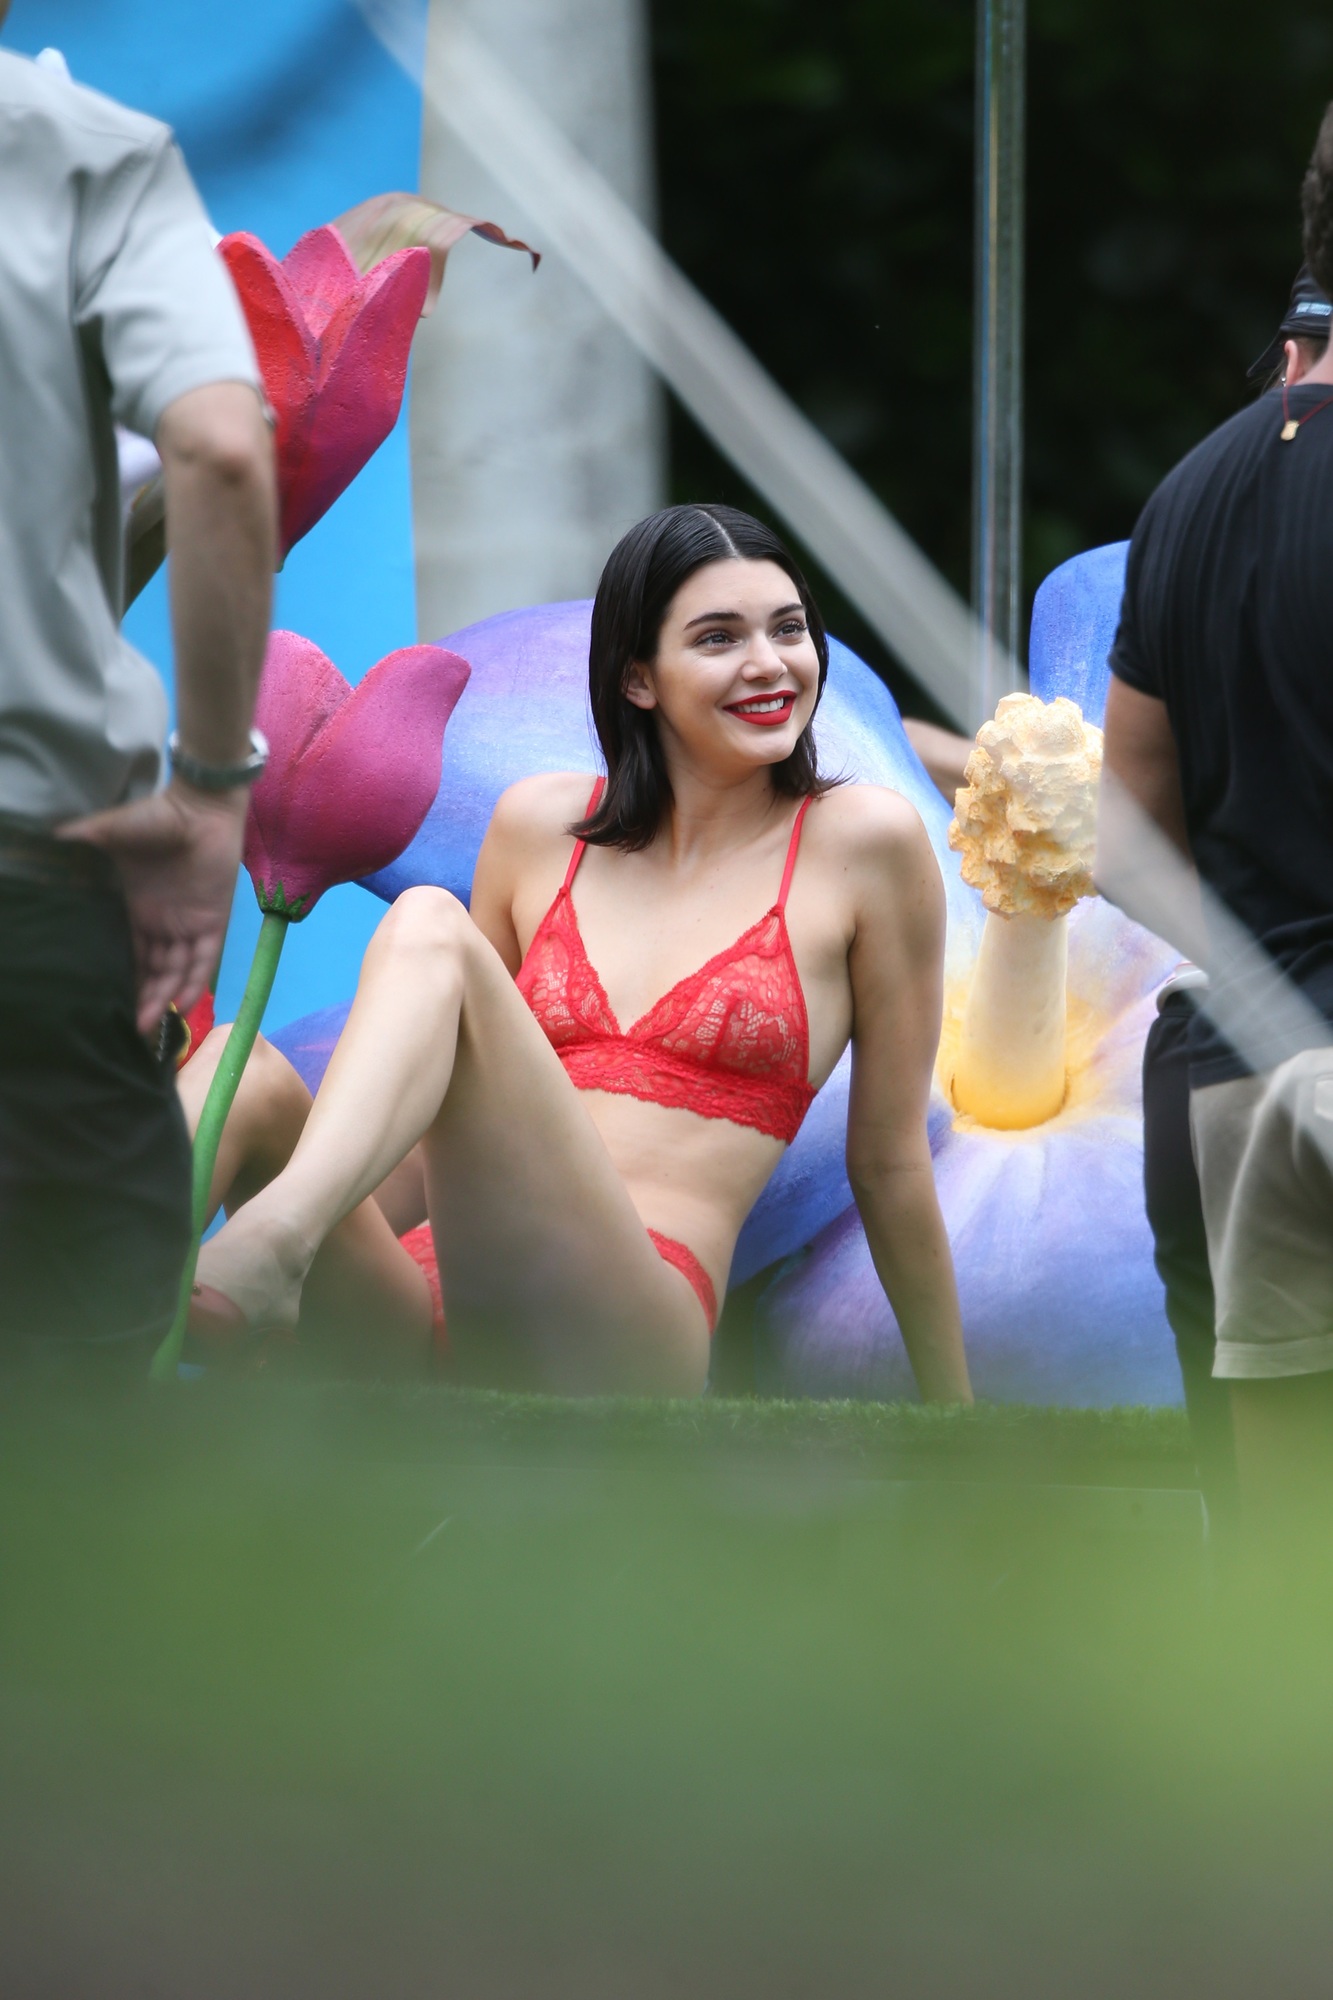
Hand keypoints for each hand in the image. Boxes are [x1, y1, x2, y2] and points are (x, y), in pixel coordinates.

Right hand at [58, 782, 246, 1032]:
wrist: (200, 807)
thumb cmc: (157, 817)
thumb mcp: (111, 832)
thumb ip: (85, 841)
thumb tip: (50, 839)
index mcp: (135, 909)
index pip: (127, 953)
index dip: (119, 977)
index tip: (102, 1002)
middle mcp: (161, 923)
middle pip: (150, 971)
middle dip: (139, 998)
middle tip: (125, 1029)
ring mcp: (188, 924)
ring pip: (174, 971)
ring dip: (161, 998)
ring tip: (144, 1026)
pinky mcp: (213, 922)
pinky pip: (204, 961)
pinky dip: (194, 983)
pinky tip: (181, 1007)